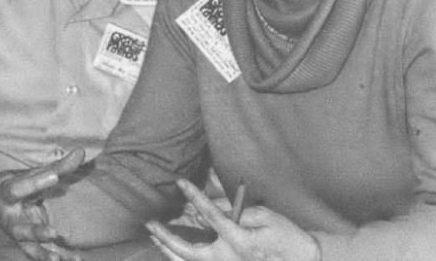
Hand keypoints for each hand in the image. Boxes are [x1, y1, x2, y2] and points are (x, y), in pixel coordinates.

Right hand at [0, 148, 85, 260]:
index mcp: (6, 195)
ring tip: (58, 260)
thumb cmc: (23, 186)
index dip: (34, 183)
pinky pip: (43, 254)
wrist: (8, 204)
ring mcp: (20, 235)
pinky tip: (76, 259)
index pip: (17, 189)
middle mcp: (10, 219)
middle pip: (19, 229)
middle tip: (53, 233)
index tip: (55, 176)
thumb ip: (59, 166)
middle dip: (35, 233)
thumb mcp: (37, 175)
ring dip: (43, 254)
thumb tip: (81, 151)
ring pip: (29, 248)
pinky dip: (60, 257)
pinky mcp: (31, 245)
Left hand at [146, 179, 320, 260]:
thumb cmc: (285, 236)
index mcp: (239, 240)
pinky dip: (179, 259)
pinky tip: (169, 250)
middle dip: (165, 236)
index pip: (209, 215)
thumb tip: (209, 206)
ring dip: (168, 250)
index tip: (180, 183)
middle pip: (186, 250)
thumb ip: (234, 210)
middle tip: (150, 223)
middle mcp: (228, 259)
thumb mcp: (263, 216)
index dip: (194, 196)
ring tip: (154, 236)